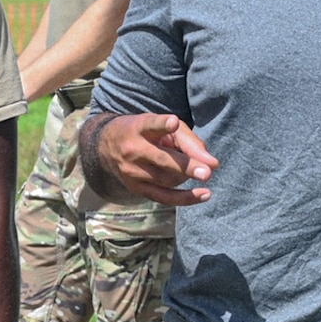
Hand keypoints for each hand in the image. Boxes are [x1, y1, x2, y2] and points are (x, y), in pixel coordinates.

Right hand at [96, 113, 217, 205]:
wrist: (107, 146)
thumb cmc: (146, 133)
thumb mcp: (163, 126)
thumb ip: (189, 141)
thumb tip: (213, 164)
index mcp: (139, 128)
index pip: (151, 125)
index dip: (162, 124)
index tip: (173, 123)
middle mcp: (132, 149)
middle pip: (162, 159)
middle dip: (185, 166)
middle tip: (207, 172)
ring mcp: (131, 171)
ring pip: (166, 179)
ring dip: (188, 176)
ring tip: (201, 172)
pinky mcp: (135, 188)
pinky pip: (163, 197)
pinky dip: (185, 198)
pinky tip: (205, 195)